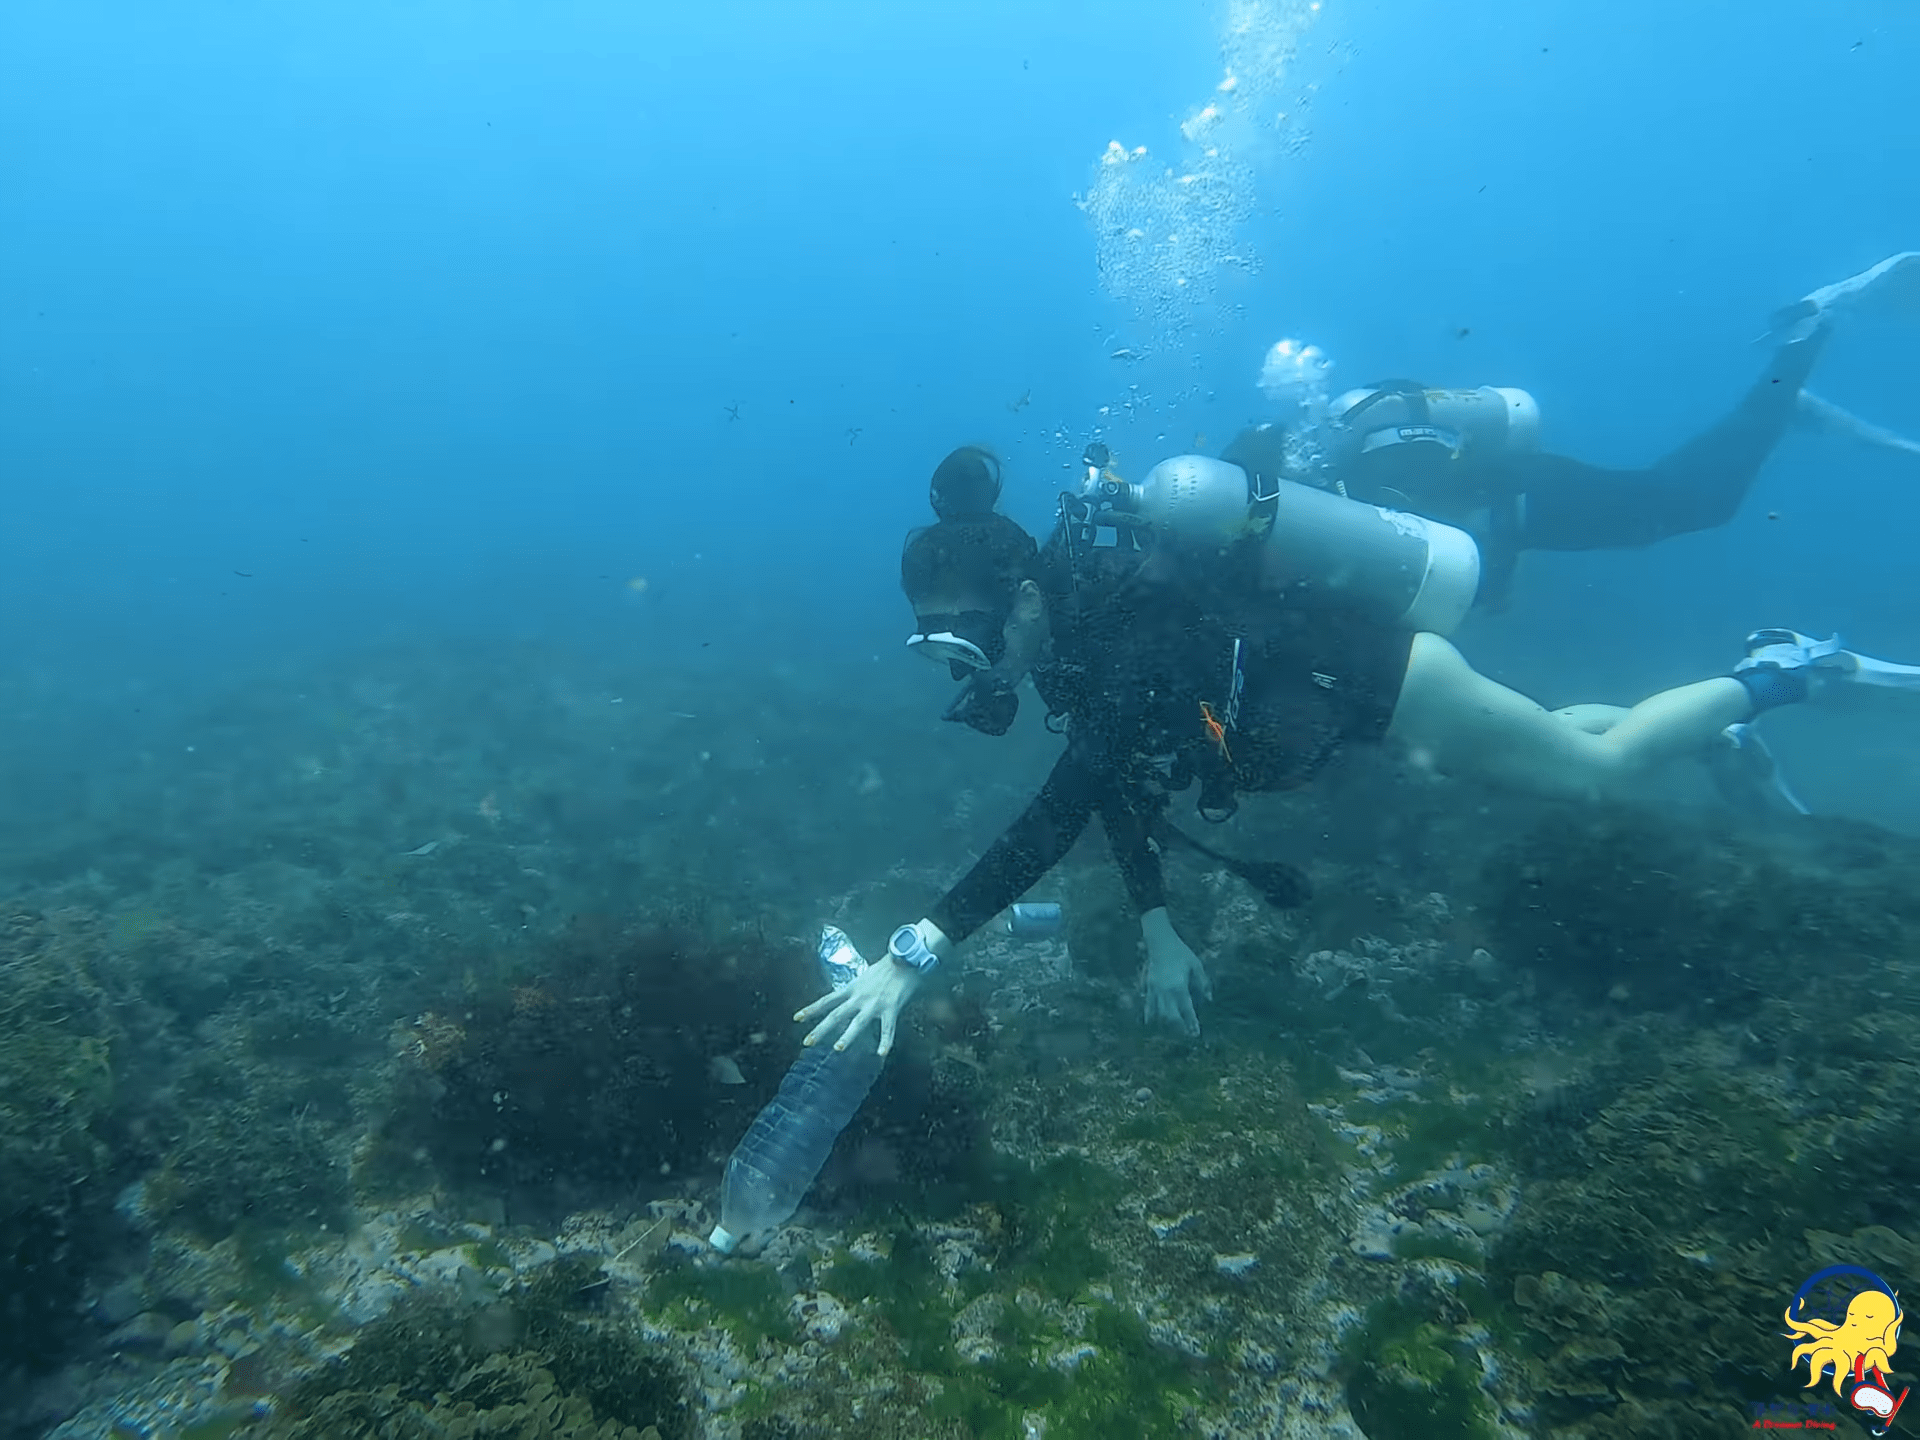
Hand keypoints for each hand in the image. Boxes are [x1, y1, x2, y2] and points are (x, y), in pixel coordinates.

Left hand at [793, 920, 946, 1055]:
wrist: (906, 959)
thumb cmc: (887, 968)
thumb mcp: (865, 977)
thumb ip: (856, 991)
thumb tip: (848, 1001)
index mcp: (852, 988)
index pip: (827, 1000)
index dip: (811, 1010)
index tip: (796, 1019)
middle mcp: (859, 997)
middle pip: (836, 1015)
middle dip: (821, 1029)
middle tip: (807, 1042)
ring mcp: (874, 1003)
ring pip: (858, 1022)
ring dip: (847, 1036)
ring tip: (837, 1048)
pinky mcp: (891, 1008)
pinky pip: (888, 1028)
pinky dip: (885, 1042)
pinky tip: (881, 1054)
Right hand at [1140, 907, 1210, 1036]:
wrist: (1160, 942)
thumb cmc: (1180, 952)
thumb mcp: (1196, 965)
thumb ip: (1203, 983)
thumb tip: (1209, 999)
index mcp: (1178, 987)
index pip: (1186, 1010)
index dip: (1191, 1023)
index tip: (1196, 1033)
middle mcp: (1165, 991)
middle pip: (1171, 1017)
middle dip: (1179, 1029)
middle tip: (1187, 1036)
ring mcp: (1154, 990)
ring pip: (1158, 1014)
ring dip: (1166, 1025)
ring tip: (1173, 1032)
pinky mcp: (1148, 987)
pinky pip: (1148, 1006)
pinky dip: (1151, 1015)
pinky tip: (1153, 1023)